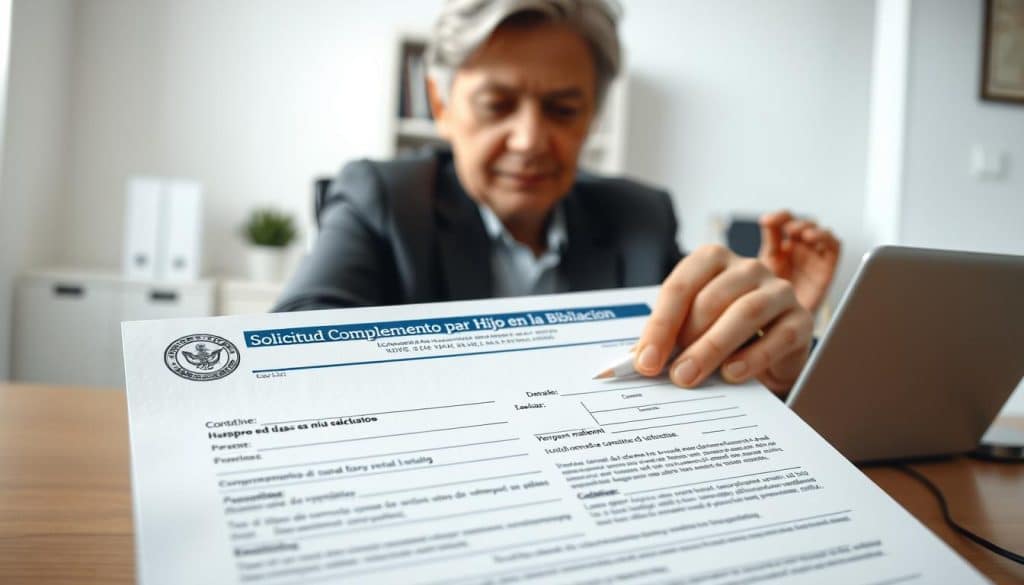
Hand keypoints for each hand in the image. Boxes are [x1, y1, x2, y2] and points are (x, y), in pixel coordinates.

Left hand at [633, 245, 813, 394]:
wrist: (769, 352)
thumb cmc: (721, 333)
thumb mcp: (691, 328)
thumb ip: (667, 338)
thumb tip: (640, 361)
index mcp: (711, 260)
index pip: (680, 287)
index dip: (660, 325)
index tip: (645, 361)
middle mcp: (747, 268)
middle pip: (712, 299)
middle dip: (686, 339)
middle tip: (671, 373)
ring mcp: (778, 290)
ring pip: (745, 312)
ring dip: (713, 347)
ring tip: (691, 376)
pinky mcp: (801, 319)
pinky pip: (778, 336)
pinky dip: (752, 358)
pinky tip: (731, 374)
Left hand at [757, 210, 839, 312]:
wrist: (782, 327)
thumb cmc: (767, 299)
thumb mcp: (763, 270)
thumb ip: (765, 248)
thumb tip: (762, 221)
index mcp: (779, 247)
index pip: (782, 222)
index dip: (778, 216)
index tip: (766, 221)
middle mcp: (798, 250)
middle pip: (803, 224)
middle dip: (796, 223)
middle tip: (788, 229)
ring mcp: (813, 258)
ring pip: (819, 232)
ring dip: (812, 228)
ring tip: (803, 234)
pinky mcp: (827, 268)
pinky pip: (834, 247)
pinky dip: (828, 237)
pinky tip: (814, 239)